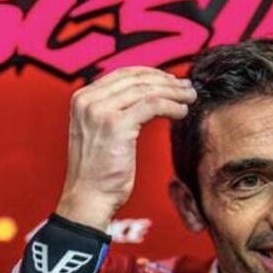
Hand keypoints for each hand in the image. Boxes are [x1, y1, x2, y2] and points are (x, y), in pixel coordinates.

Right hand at [56, 66, 195, 230]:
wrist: (88, 199)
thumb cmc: (97, 175)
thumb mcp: (99, 134)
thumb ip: (113, 112)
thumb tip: (144, 97)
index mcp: (82, 99)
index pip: (122, 75)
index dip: (150, 74)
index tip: (170, 81)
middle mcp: (88, 100)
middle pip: (136, 79)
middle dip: (166, 81)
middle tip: (186, 88)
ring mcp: (100, 111)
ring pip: (146, 90)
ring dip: (173, 92)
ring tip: (189, 97)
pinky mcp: (116, 125)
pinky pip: (152, 105)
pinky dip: (171, 106)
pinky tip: (182, 112)